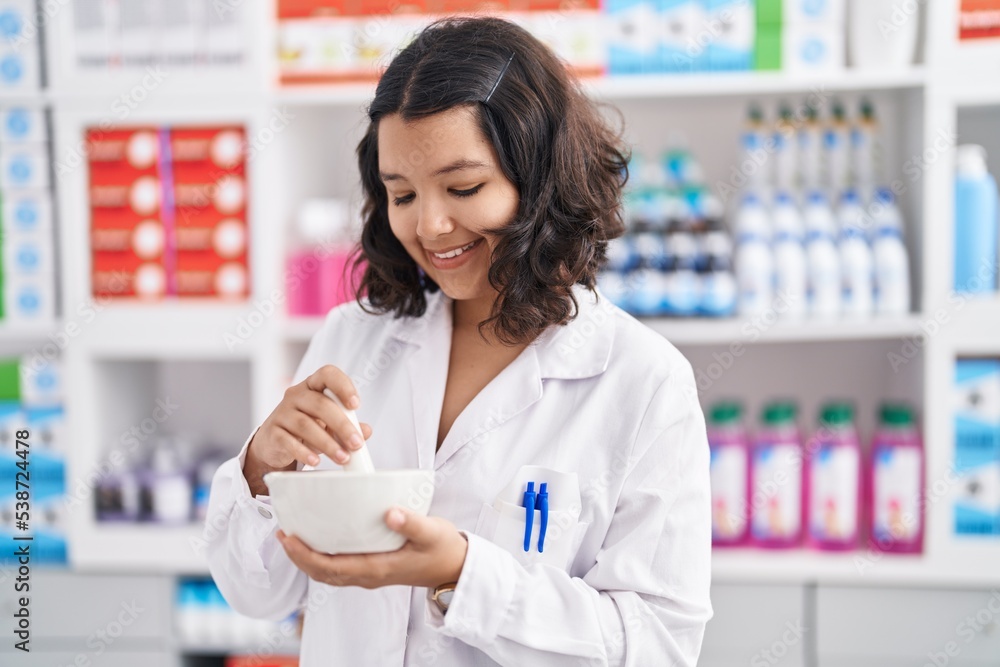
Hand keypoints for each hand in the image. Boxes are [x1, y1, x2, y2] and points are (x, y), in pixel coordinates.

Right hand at [248, 365, 372, 470]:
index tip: (355, 405)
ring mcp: (282, 413)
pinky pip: (289, 441)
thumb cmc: (307, 427)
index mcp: (313, 386)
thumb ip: (349, 425)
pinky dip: (304, 452)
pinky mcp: (272, 432)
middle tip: (356, 443)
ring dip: (328, 443)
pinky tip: (316, 460)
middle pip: (320, 404)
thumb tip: (366, 431)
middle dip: (342, 425)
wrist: (275, 442)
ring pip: (306, 425)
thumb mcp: (330, 424)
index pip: (327, 374)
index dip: (343, 386)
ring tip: (342, 457)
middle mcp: (296, 395)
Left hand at [276, 507, 468, 589]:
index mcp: (377, 568)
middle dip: (298, 556)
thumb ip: (411, 523)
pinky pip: (340, 567)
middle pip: (323, 573)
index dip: (305, 555)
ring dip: (308, 558)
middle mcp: (369, 575)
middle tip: (282, 533)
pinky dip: (323, 557)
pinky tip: (320, 540)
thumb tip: (389, 512)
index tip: (288, 538)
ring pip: (329, 572)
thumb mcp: (431, 532)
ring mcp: (370, 573)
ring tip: (293, 537)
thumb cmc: (443, 549)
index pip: (330, 567)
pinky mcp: (374, 567)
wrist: (455, 567)